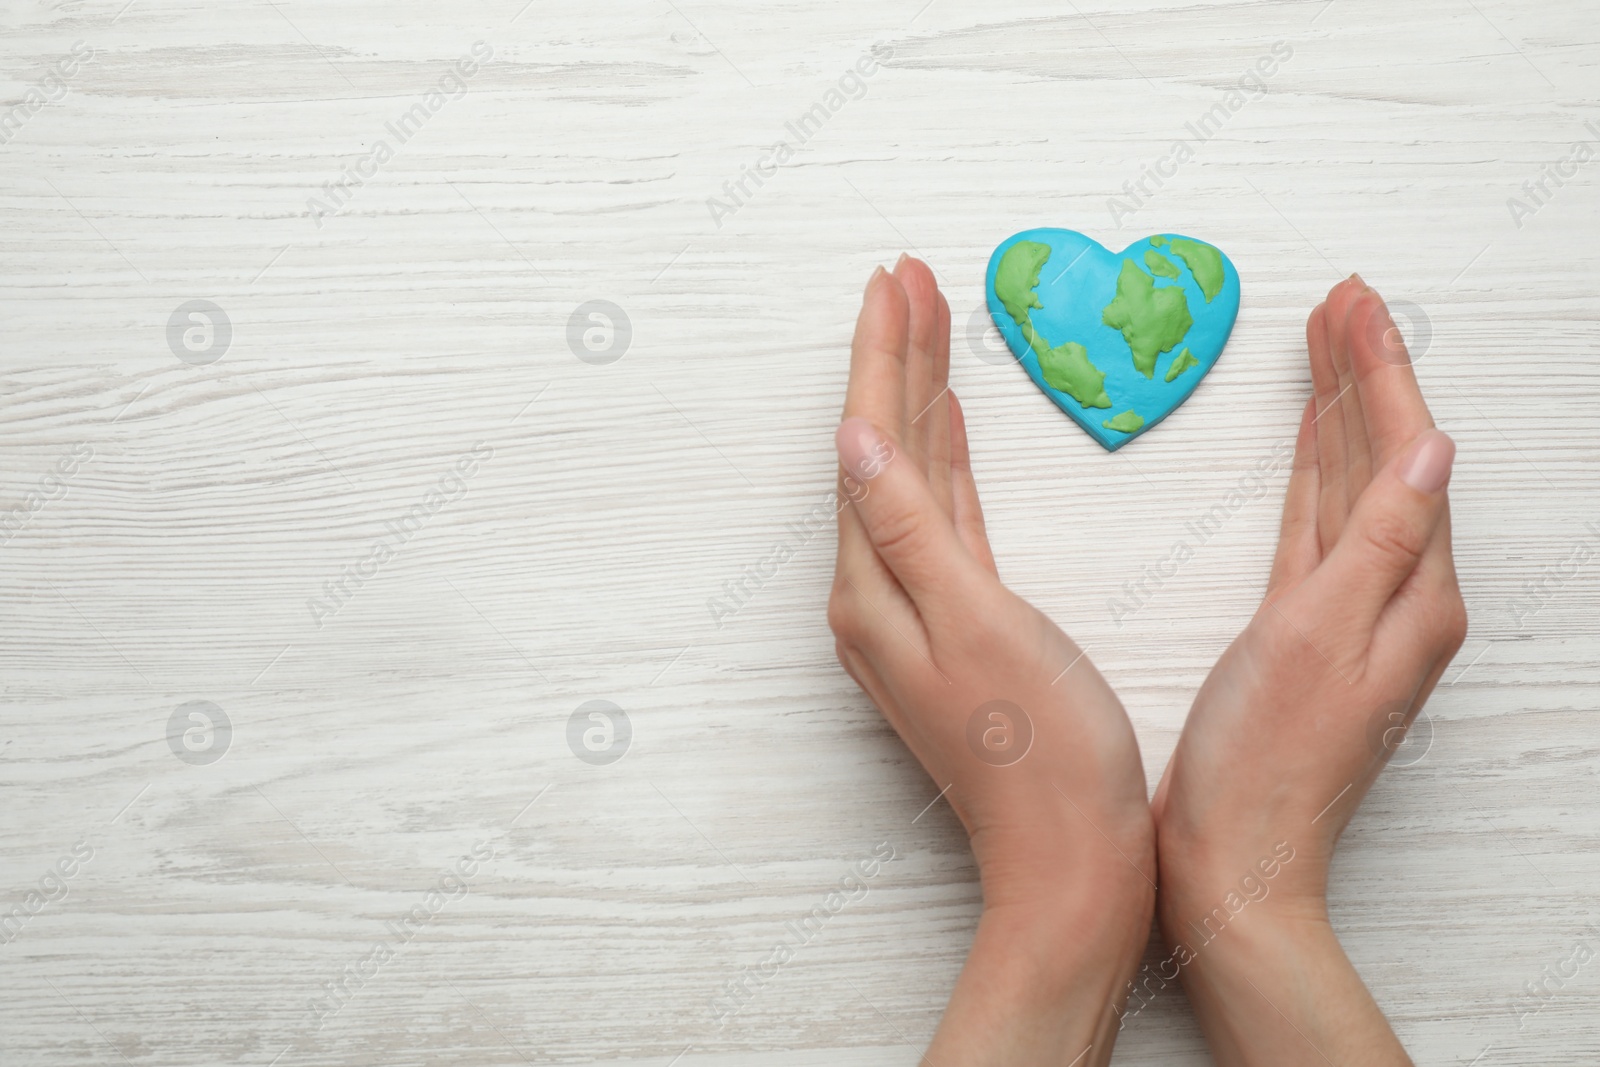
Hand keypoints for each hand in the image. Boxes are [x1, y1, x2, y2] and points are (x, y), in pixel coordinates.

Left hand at [829, 257, 1153, 1064]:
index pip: (870, 439)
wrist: (1073, 861)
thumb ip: (910, 526)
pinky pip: (942, 515)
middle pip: (883, 445)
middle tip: (913, 278)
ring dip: (920, 397)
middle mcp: (879, 592)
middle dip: (898, 357)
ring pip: (912, 473)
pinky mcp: (960, 622)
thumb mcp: (976, 623)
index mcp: (874, 585)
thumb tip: (855, 433)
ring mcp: (916, 609)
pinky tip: (952, 430)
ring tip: (931, 324)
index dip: (884, 354)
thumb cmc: (1043, 754)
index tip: (898, 279)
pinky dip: (945, 460)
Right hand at [1152, 276, 1465, 1064]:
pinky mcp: (1305, 629)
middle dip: (1366, 375)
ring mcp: (1351, 612)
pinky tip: (1311, 443)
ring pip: (1352, 484)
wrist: (1231, 855)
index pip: (1407, 453)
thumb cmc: (1267, 762)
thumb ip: (1377, 540)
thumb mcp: (1321, 639)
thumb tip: (1433, 448)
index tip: (1352, 305)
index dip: (1381, 373)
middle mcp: (1396, 597)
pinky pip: (1320, 526)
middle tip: (1340, 303)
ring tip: (1326, 346)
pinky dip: (1316, 473)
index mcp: (1414, 594)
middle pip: (1387, 457)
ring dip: (1342, 413)